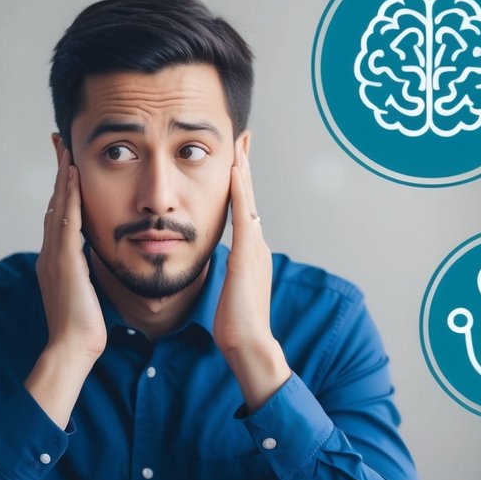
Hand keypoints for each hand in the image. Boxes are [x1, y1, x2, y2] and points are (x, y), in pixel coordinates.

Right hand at [27, 149, 106, 428]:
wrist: (72, 350)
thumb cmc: (84, 329)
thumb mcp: (86, 293)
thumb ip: (86, 275)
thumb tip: (93, 265)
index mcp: (56, 261)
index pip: (59, 216)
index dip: (62, 189)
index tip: (67, 165)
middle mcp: (50, 254)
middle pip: (53, 203)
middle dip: (58, 173)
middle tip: (60, 143)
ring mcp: (54, 257)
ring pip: (57, 206)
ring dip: (62, 176)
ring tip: (66, 149)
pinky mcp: (63, 263)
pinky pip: (65, 221)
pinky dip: (67, 196)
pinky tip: (73, 176)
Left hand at [213, 150, 290, 411]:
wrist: (247, 343)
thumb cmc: (234, 323)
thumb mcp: (229, 288)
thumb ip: (230, 271)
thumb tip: (224, 262)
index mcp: (249, 251)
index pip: (243, 207)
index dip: (240, 181)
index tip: (235, 157)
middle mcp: (255, 244)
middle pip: (249, 196)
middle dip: (245, 165)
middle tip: (243, 136)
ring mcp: (254, 248)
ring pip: (247, 200)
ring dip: (243, 170)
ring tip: (239, 143)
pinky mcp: (247, 255)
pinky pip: (243, 216)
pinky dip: (240, 191)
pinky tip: (235, 171)